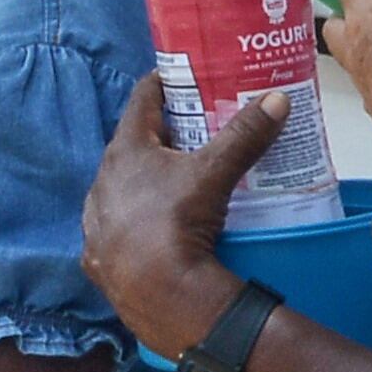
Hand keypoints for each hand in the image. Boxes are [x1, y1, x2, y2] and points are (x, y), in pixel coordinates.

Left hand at [82, 73, 279, 355]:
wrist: (160, 293)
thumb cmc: (179, 221)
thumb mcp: (215, 173)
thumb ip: (244, 135)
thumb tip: (276, 99)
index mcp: (124, 152)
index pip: (141, 101)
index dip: (162, 84)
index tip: (180, 77)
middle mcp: (101, 182)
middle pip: (131, 148)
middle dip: (159, 139)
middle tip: (191, 133)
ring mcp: (96, 222)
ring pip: (119, 191)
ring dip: (142, 184)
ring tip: (174, 185)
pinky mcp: (98, 258)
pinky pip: (114, 232)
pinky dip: (132, 226)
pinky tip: (150, 232)